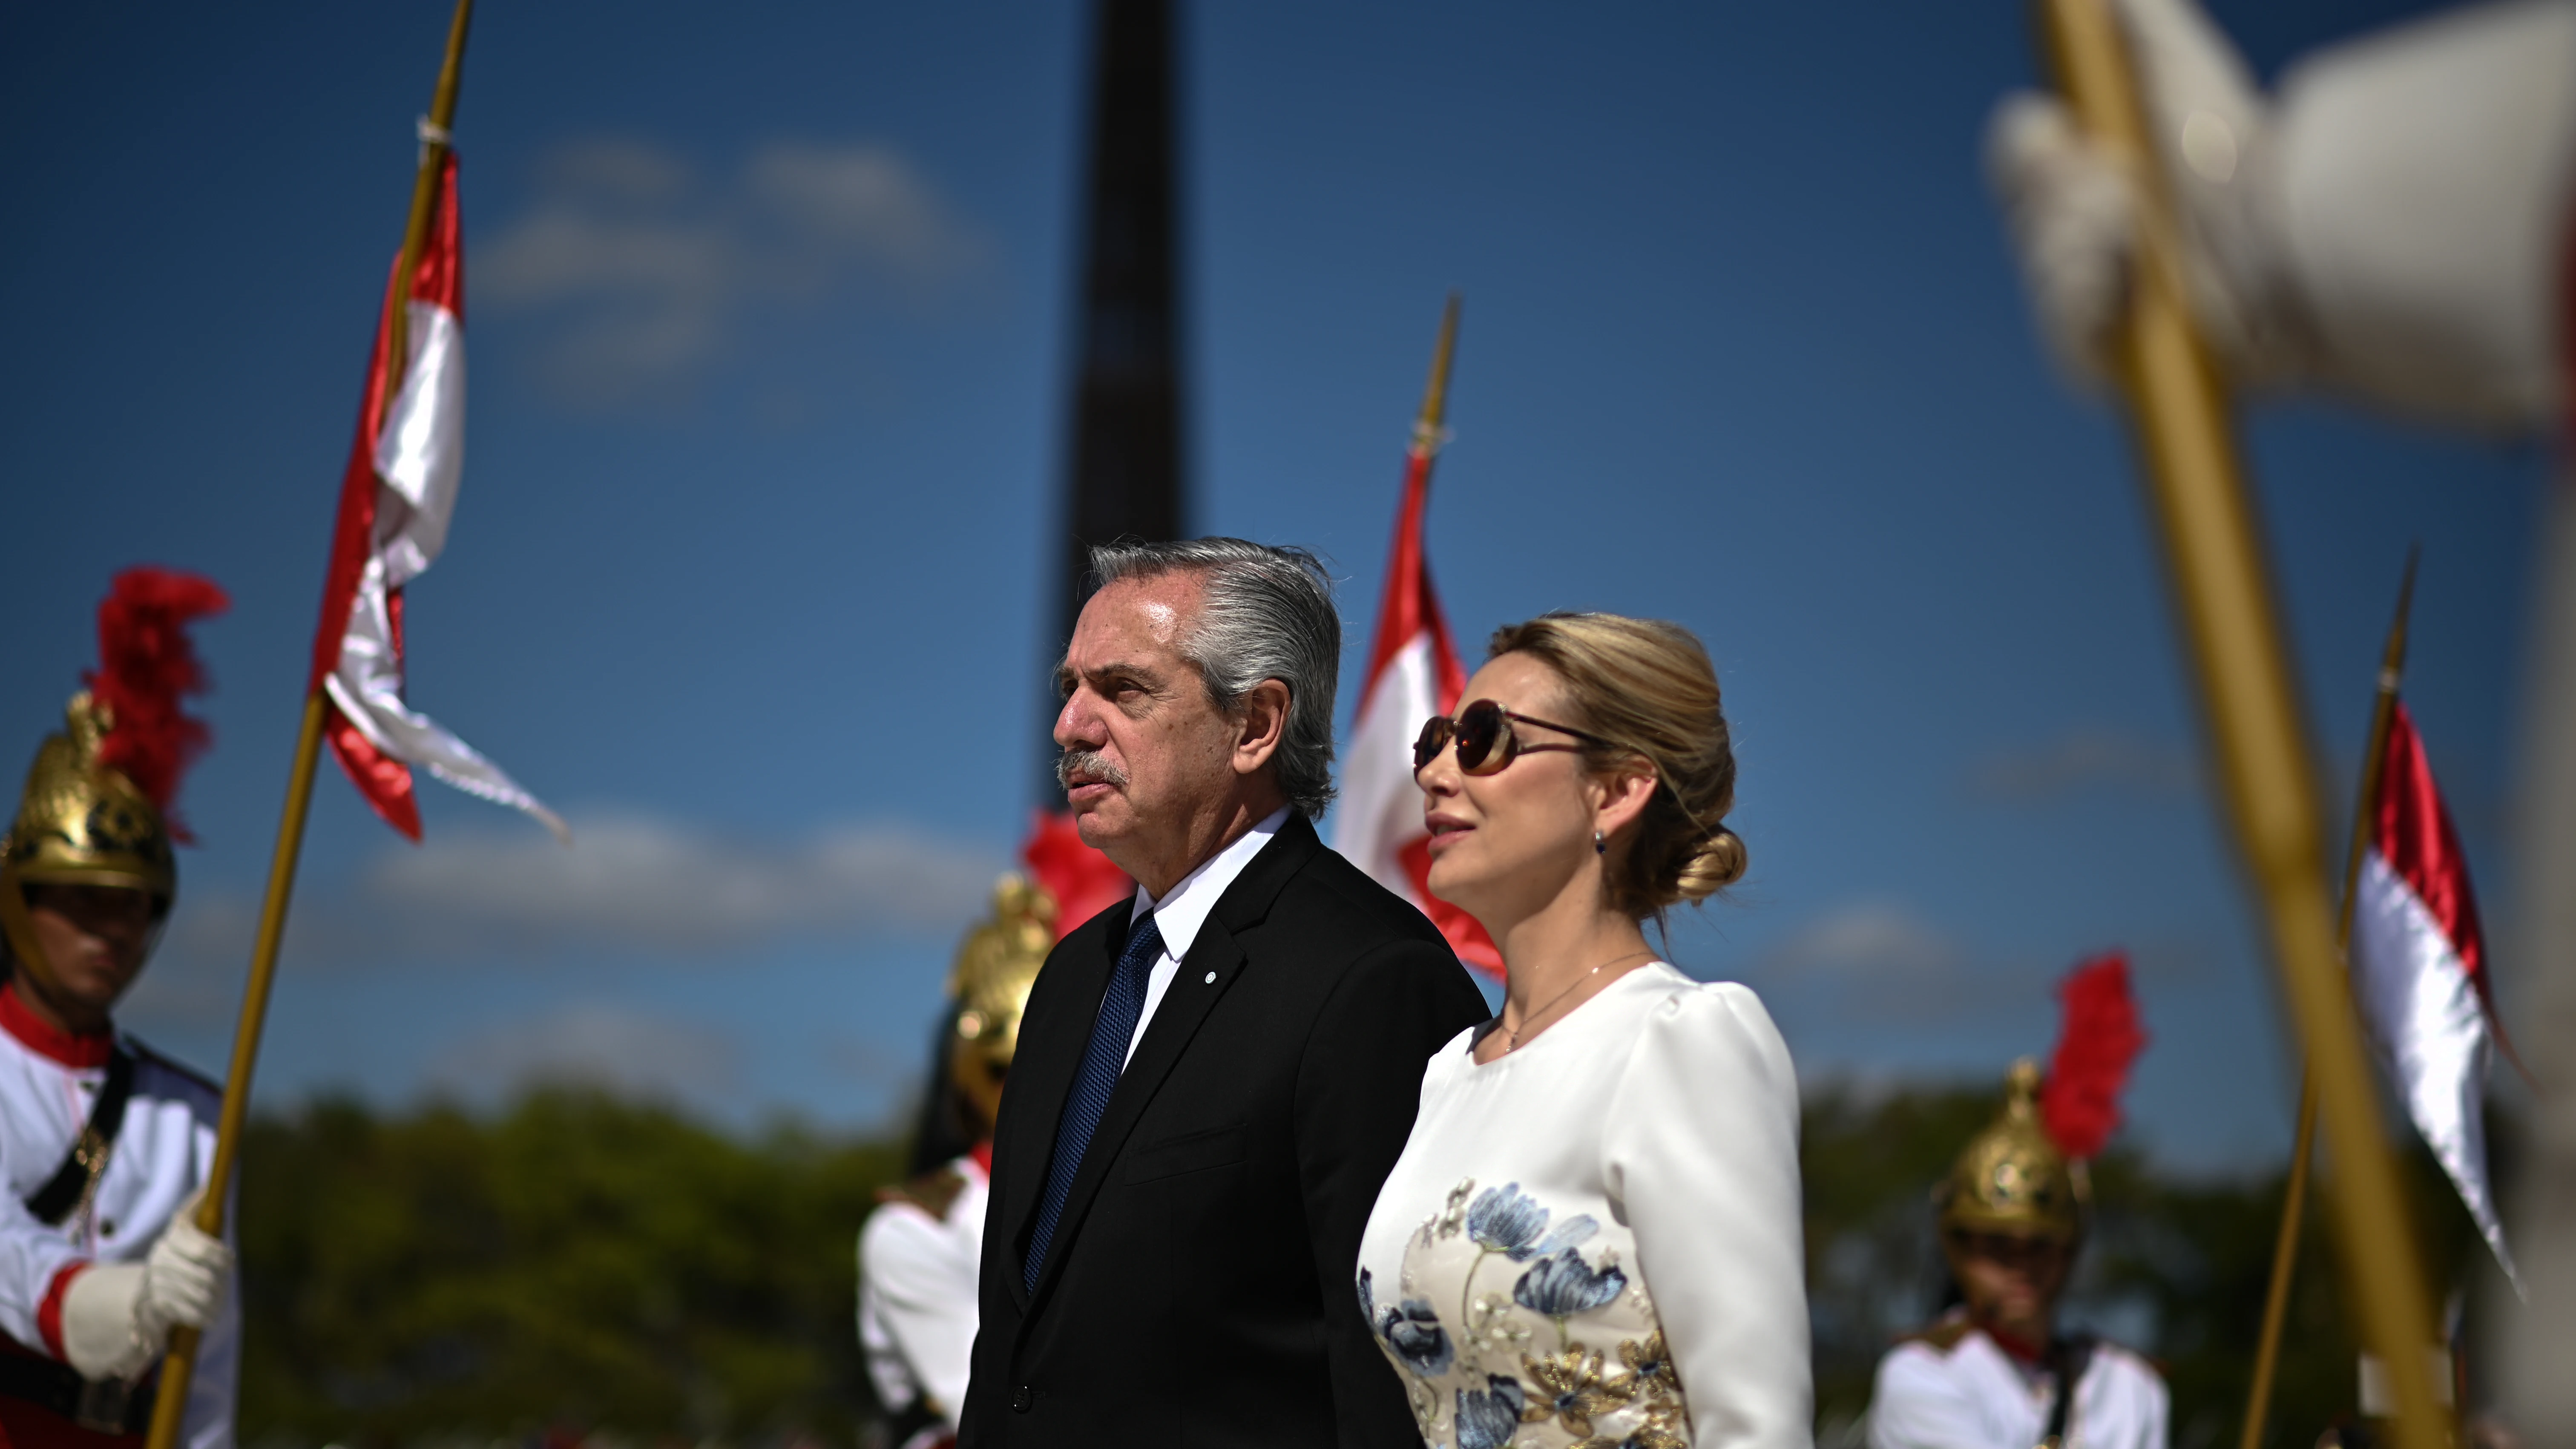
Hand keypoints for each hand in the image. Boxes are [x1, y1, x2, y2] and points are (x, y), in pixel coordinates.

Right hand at [138, 1189, 231, 1337]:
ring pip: (200, 1295)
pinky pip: (189, 1313)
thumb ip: (196, 1209)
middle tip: (225, 1286)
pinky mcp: (155, 1305)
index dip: (222, 1257)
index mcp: (173, 1237)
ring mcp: (156, 1282)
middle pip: (206, 1275)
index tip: (230, 1262)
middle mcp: (161, 1258)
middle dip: (221, 1283)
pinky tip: (210, 1317)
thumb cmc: (179, 1257)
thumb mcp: (185, 1230)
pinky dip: (204, 1317)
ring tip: (219, 1303)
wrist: (145, 1293)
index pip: (204, 1249)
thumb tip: (207, 1187)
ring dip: (215, 1302)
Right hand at [1986, 0, 2297, 387]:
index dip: (2031, 147)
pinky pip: (2064, 334)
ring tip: (2139, 241)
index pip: (2022, 155)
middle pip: (2026, 216)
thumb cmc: (2238, 155)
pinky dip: (2089, 306)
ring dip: (2085, 248)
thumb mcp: (2183, 66)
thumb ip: (2143, 20)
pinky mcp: (2113, 368)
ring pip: (2043, 269)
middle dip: (2064, 200)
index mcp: (2101, 173)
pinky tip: (2134, 293)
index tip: (2065, 137)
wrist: (2285, 242)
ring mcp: (2104, 306)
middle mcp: (2097, 240)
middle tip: (2120, 194)